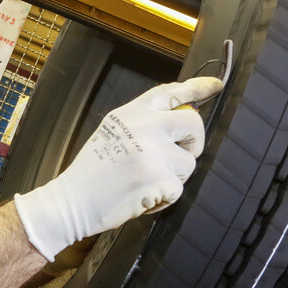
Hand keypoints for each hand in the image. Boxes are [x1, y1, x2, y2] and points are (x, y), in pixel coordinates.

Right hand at [13, 77, 222, 260]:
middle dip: (194, 143)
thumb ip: (143, 124)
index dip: (195, 88)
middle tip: (180, 156)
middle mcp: (144, 126)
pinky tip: (140, 198)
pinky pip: (178, 189)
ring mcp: (153, 151)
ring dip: (173, 178)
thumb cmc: (92, 173)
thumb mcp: (112, 134)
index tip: (215, 86)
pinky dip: (163, 199)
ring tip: (144, 183)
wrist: (72, 201)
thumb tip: (182, 119)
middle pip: (194, 125)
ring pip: (188, 163)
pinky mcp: (160, 178)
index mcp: (130, 113)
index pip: (169, 93)